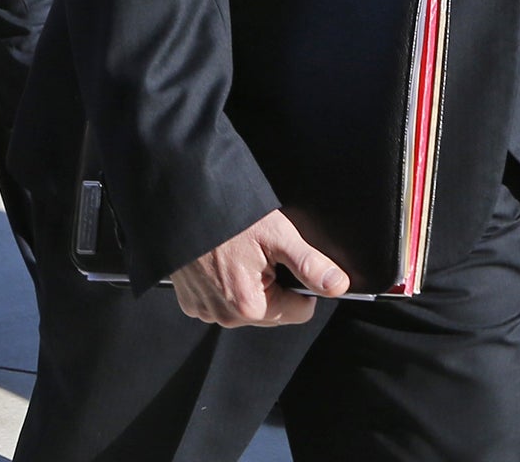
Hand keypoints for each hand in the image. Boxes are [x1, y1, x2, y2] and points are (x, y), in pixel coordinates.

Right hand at [169, 210, 349, 327]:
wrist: (182, 203)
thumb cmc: (226, 217)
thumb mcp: (276, 234)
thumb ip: (309, 263)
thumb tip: (337, 285)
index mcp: (249, 305)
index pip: (300, 312)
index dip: (302, 285)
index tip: (287, 260)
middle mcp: (225, 316)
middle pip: (273, 312)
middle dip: (274, 286)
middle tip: (261, 253)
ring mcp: (205, 310)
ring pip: (248, 308)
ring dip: (250, 287)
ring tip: (239, 254)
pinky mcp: (191, 302)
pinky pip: (222, 302)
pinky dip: (226, 285)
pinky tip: (221, 261)